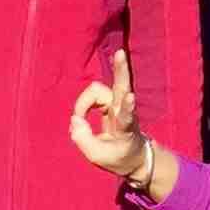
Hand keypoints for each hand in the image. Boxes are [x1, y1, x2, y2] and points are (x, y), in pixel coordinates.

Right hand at [65, 71, 159, 188]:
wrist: (135, 156)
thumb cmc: (118, 157)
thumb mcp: (98, 156)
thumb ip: (82, 138)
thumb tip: (75, 118)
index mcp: (127, 128)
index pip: (128, 117)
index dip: (128, 108)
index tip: (131, 98)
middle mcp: (124, 112)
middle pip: (122, 86)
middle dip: (121, 70)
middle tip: (121, 53)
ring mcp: (118, 105)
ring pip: (99, 90)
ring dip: (84, 103)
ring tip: (79, 119)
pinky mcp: (111, 103)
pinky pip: (94, 95)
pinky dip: (84, 103)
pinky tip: (81, 110)